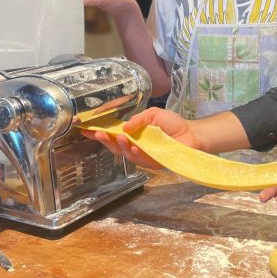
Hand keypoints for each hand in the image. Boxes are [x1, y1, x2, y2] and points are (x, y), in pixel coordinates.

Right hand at [81, 107, 200, 169]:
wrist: (192, 134)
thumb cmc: (173, 124)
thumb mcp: (154, 114)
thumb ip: (139, 119)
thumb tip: (124, 126)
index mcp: (133, 134)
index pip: (113, 134)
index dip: (99, 133)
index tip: (85, 129)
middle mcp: (135, 146)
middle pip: (115, 146)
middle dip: (105, 140)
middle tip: (98, 134)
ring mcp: (143, 156)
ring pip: (126, 154)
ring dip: (121, 146)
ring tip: (119, 137)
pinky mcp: (153, 163)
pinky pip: (141, 160)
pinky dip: (136, 154)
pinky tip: (134, 148)